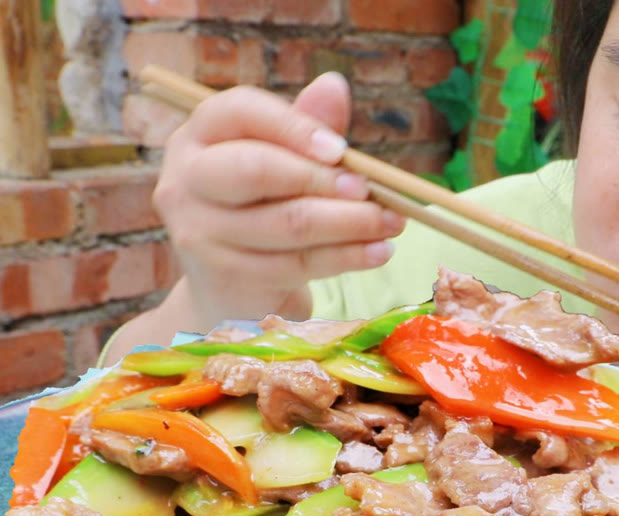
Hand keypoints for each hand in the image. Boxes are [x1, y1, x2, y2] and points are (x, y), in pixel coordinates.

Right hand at [152, 72, 406, 327]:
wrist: (234, 288)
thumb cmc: (264, 207)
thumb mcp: (284, 161)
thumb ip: (307, 126)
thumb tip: (334, 86)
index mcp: (199, 134)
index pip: (240, 111)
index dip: (294, 125)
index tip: (341, 148)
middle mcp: (186, 178)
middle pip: (256, 169)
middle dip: (322, 179)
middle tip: (370, 189)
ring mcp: (198, 231)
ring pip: (285, 223)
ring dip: (350, 223)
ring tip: (393, 222)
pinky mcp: (225, 276)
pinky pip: (296, 264)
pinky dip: (346, 257)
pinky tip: (379, 252)